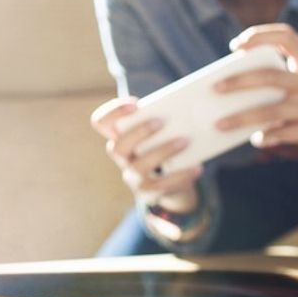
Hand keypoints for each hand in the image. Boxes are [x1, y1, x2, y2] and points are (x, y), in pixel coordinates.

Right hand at [91, 96, 201, 210]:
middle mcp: (121, 157)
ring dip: (162, 152)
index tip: (135, 104)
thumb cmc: (165, 144)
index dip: (113, 112)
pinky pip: (161, 186)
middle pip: (116, 148)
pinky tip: (197, 167)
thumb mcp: (160, 130)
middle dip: (138, 133)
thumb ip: (163, 118)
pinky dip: (180, 176)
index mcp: (119, 136)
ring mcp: (132, 176)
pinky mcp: (148, 193)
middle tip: (161, 121)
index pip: (100, 122)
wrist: (174, 180)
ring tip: (184, 141)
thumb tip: (189, 105)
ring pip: (138, 167)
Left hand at [216, 24, 297, 162]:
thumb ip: (277, 78)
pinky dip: (265, 136)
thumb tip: (229, 86)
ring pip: (271, 111)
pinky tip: (255, 139)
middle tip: (215, 88)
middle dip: (239, 81)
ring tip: (219, 124)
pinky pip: (282, 133)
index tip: (235, 46)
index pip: (287, 37)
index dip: (260, 36)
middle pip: (270, 76)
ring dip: (241, 118)